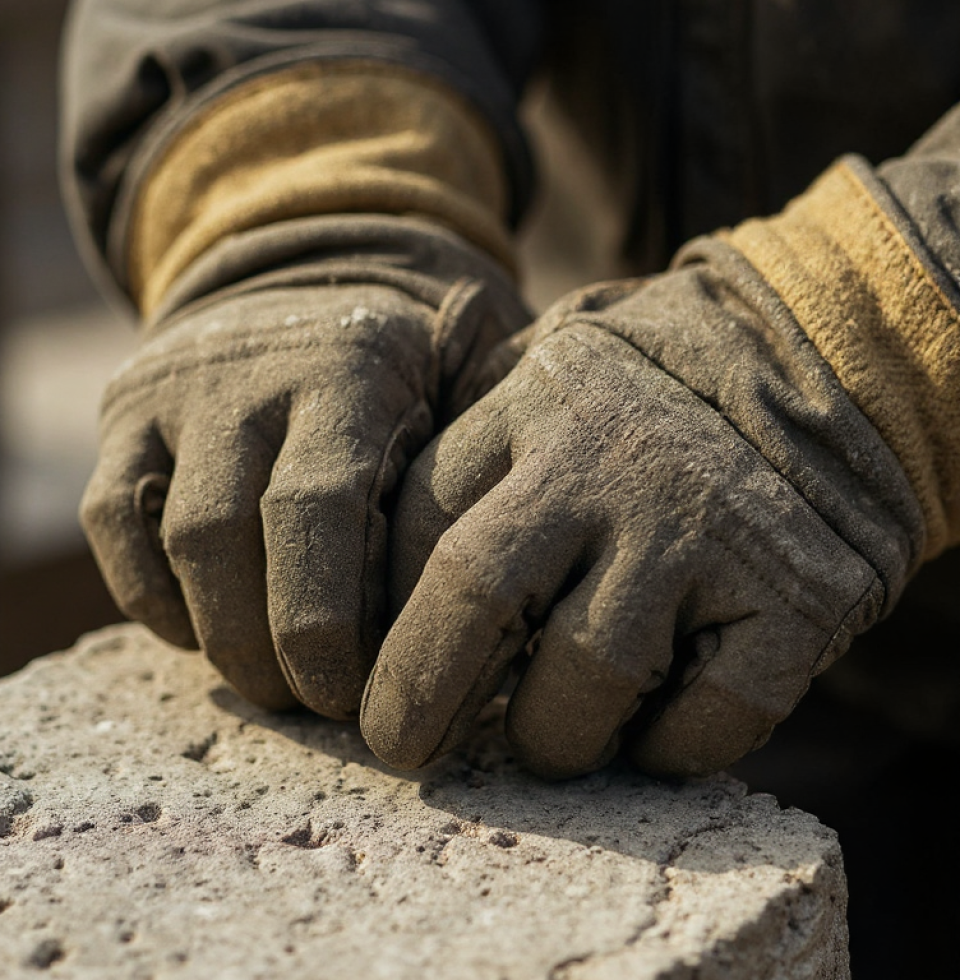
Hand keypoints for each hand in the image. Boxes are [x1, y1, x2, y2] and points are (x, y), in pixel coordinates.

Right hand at [82, 249, 528, 715]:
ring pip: (174, 540)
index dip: (325, 621)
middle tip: (315, 707)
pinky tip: (206, 629)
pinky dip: (152, 596)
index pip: (319, 508)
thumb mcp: (468, 373)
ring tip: (271, 684)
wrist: (314, 270)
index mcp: (352, 370)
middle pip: (231, 537)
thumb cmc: (415, 358)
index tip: (356, 696)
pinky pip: (113, 521)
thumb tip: (510, 573)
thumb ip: (483, 450)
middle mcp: (252, 374)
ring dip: (220, 636)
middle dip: (270, 648)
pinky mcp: (128, 409)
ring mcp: (179, 389)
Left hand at [361, 247, 913, 777]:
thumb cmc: (653, 394)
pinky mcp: (798, 598)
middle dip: (415, 692)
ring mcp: (709, 528)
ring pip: (586, 678)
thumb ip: (475, 437)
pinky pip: (707, 721)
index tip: (370, 675)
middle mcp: (615, 461)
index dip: (381, 618)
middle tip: (399, 747)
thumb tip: (380, 569)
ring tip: (547, 736)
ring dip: (549, 737)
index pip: (419, 522)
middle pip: (475, 589)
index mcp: (541, 402)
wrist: (820, 364)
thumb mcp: (553, 371)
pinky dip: (664, 752)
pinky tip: (651, 732)